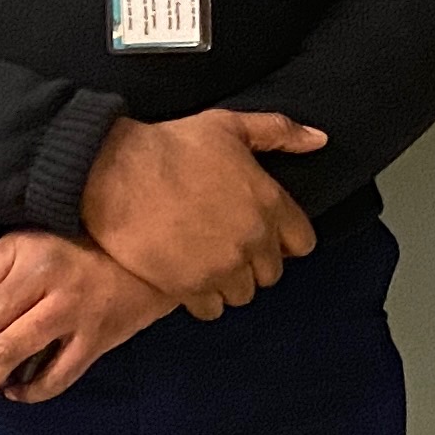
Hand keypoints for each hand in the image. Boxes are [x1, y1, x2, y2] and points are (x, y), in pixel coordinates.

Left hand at [0, 229, 176, 404]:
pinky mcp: (96, 337)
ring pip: (9, 354)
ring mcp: (70, 310)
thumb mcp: (31, 246)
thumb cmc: (79, 252)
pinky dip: (30, 391)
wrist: (145, 255)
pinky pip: (55, 376)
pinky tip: (17, 392)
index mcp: (20, 251)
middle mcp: (42, 278)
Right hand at [83, 109, 328, 306]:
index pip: (303, 243)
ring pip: (243, 294)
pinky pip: (211, 309)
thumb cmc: (170, 145)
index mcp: (269, 202)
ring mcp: (223, 267)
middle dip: (254, 262)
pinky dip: (202, 298)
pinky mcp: (190, 287)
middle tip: (227, 246)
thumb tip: (319, 139)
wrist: (115, 172)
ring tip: (206, 262)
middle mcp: (253, 239)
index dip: (284, 240)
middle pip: (272, 273)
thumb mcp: (229, 126)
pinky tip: (187, 276)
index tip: (264, 234)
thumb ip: (279, 132)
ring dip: (228, 282)